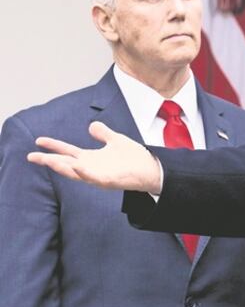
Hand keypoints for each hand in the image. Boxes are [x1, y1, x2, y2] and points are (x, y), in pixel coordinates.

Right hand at [27, 121, 161, 192]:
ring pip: (76, 173)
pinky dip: (84, 173)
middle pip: (65, 164)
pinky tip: (76, 165)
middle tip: (31, 156)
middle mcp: (91, 168)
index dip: (53, 146)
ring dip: (62, 167)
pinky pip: (94, 178)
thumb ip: (103, 133)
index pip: (67, 152)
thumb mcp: (116, 140)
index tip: (38, 141)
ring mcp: (99, 175)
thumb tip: (91, 125)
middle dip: (49, 160)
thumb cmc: (134, 157)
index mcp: (91, 158)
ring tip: (48, 160)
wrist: (152, 168)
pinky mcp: (109, 181)